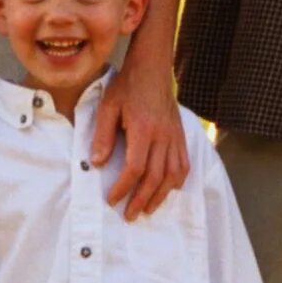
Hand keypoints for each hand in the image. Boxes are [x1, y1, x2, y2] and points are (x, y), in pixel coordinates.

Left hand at [88, 71, 191, 220]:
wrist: (153, 67)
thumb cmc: (128, 85)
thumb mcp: (108, 106)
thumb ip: (103, 135)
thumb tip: (98, 163)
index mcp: (144, 129)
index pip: (135, 168)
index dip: (123, 188)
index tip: (112, 199)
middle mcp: (163, 136)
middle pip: (155, 177)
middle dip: (141, 200)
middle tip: (129, 215)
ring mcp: (175, 136)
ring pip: (173, 175)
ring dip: (160, 196)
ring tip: (148, 209)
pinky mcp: (181, 135)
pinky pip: (184, 164)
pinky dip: (176, 181)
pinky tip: (167, 190)